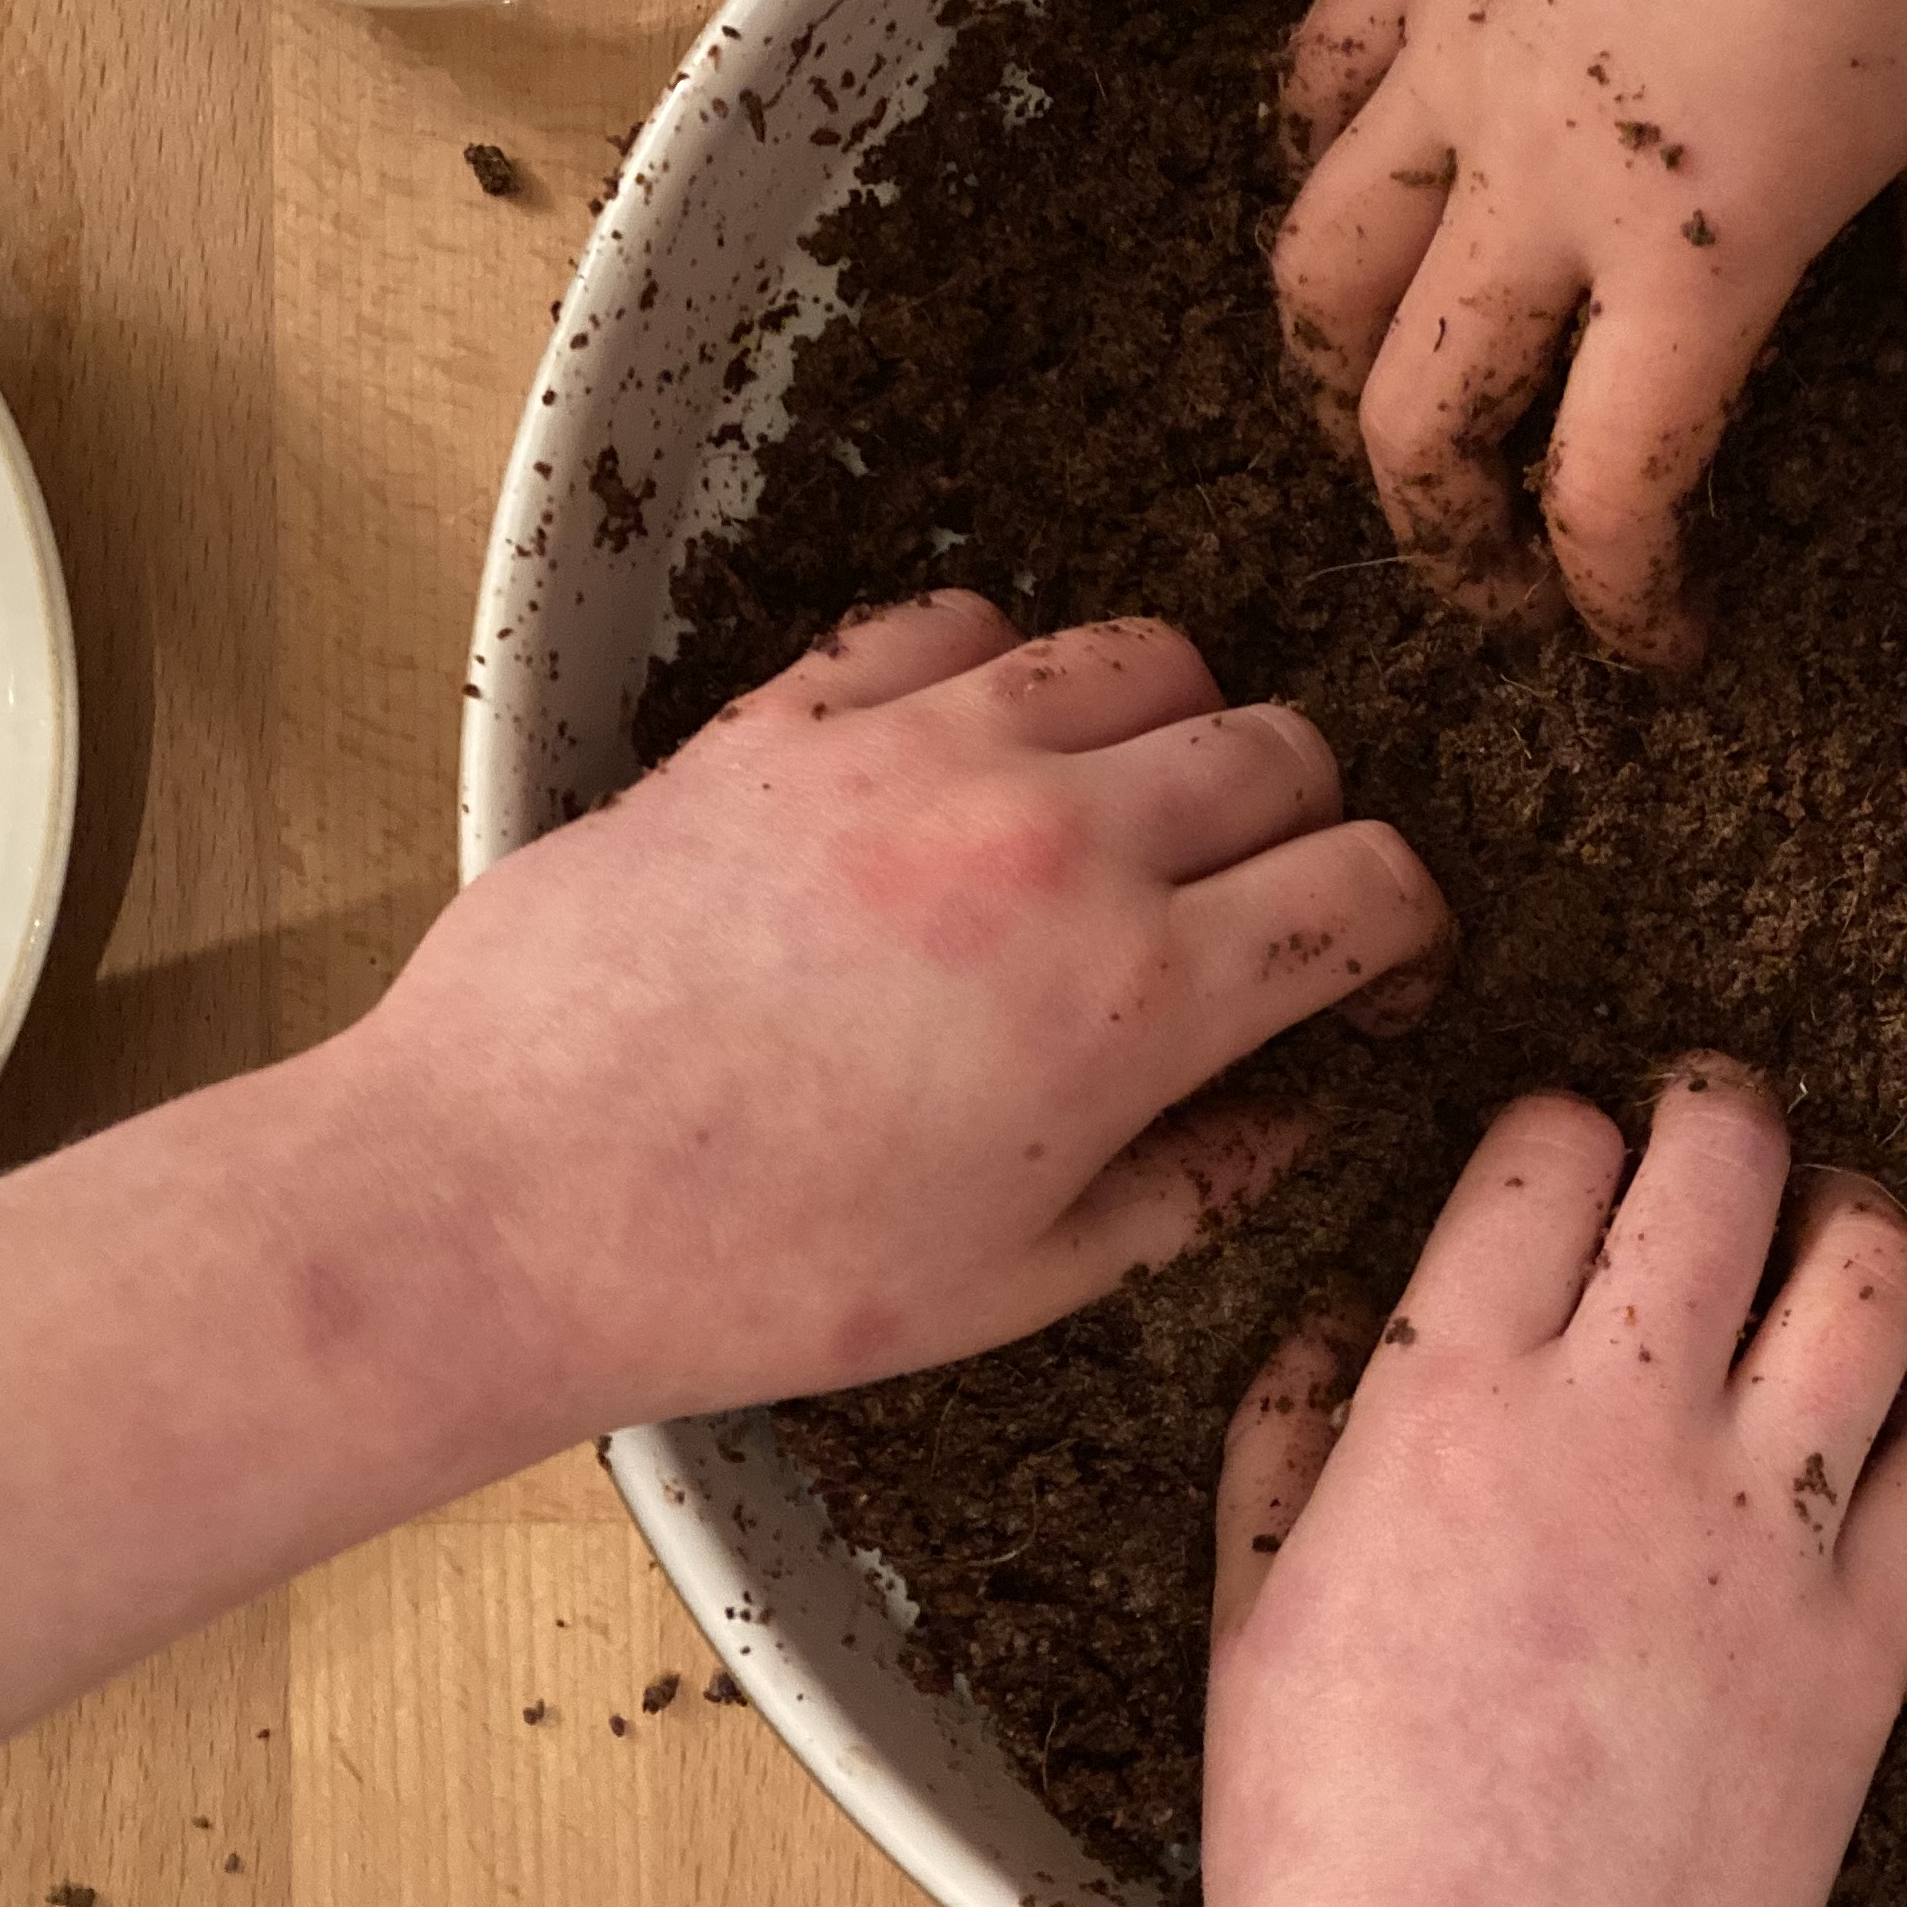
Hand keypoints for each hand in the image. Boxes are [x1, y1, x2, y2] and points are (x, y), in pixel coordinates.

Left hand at [361, 594, 1449, 1417]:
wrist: (500, 1201)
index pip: (1370, 882)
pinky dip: (1002, 675)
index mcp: (1135, 995)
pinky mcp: (792, 717)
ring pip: (1144, 656)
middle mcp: (1054, 840)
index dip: (1407, 930)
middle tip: (1254, 909)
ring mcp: (918, 754)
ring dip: (1171, 733)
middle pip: (1284, 750)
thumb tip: (1306, 1109)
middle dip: (1309, 828)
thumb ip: (1201, 1182)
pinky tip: (971, 763)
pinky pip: (959, 624)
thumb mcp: (1020, 1282)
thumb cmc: (758, 1274)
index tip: (1374, 975)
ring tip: (1122, 819)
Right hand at [1127, 1062, 1906, 1906]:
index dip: (1560, 1126)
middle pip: (1718, 1162)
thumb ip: (1288, 1437)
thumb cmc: (1329, 1864)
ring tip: (1836, 1224)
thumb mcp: (1246, 1622)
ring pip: (1871, 1272)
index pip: (1540, 1152)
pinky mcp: (1869, 1645)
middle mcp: (1618, 1424)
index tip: (1567, 1148)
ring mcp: (1763, 1531)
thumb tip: (1332, 1318)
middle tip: (1720, 1121)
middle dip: (1721, 1110)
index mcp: (1444, 1400)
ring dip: (1857, 1216)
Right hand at [1267, 0, 1906, 662]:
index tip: (1660, 646)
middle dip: (1442, 539)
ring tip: (1383, 414)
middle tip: (1496, 569)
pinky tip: (1361, 188)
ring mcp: (1457, 65)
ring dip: (1334, 381)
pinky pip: (1317, 89)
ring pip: (1318, 275)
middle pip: (1416, 425)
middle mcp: (1540, 190)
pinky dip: (1315, 166)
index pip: (1606, 501)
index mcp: (1693, 260)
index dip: (1620, 609)